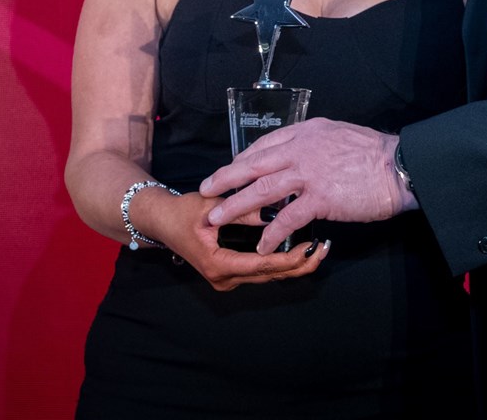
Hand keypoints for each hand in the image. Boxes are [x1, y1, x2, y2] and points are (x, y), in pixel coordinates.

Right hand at [152, 190, 328, 290]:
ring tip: (318, 250)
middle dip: (300, 264)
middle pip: (271, 275)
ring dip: (294, 265)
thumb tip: (274, 211)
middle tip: (324, 250)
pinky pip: (262, 271)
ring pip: (269, 276)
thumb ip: (242, 211)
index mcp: (219, 265)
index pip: (263, 265)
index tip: (312, 248)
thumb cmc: (183, 213)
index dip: (291, 259)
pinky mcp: (232, 272)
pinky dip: (281, 262)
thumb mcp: (212, 207)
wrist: (162, 221)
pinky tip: (299, 251)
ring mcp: (228, 278)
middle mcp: (225, 278)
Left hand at [199, 118, 416, 253]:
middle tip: (206, 191)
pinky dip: (271, 233)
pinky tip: (262, 245)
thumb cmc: (376, 153)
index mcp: (307, 132)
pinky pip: (288, 218)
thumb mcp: (340, 135)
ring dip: (237, 205)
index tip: (230, 170)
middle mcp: (303, 149)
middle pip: (254, 164)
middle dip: (226, 178)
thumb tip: (302, 155)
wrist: (399, 166)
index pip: (265, 144)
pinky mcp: (320, 198)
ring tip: (218, 218)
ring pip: (262, 190)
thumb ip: (317, 144)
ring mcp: (309, 173)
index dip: (243, 159)